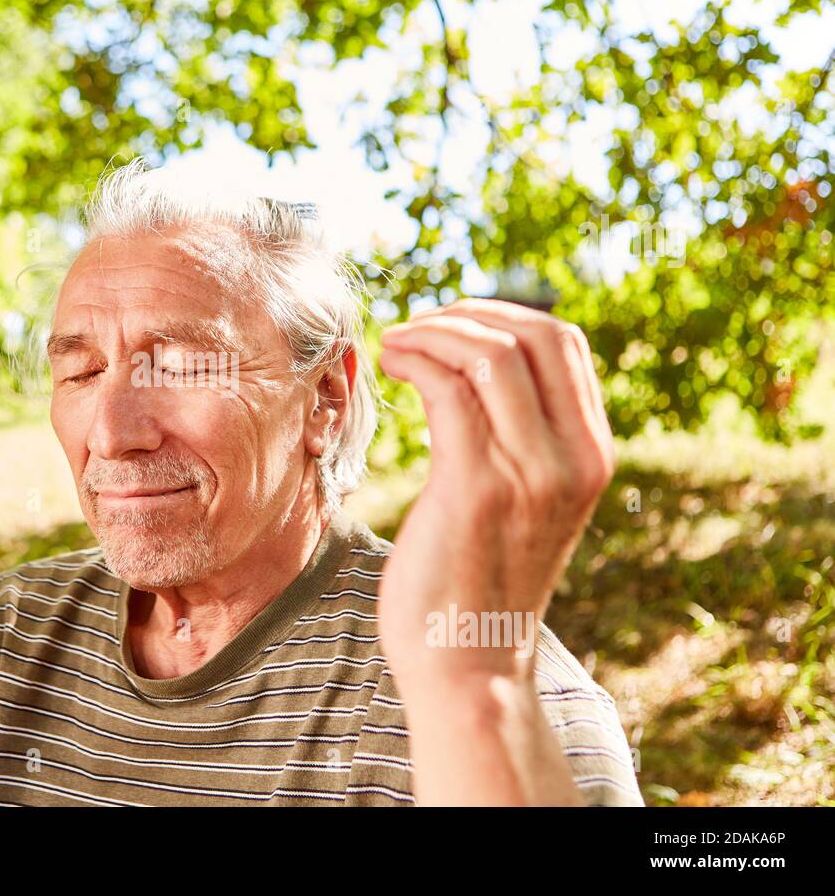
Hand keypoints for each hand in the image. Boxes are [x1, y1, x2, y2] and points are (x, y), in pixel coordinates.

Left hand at [375, 299, 613, 683]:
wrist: (470, 666)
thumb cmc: (479, 582)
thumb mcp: (527, 504)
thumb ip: (523, 444)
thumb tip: (480, 375)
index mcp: (590, 457)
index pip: (562, 343)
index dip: (502, 314)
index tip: (449, 323)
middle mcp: (571, 461)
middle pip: (534, 333)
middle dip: (466, 313)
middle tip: (416, 326)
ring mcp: (529, 474)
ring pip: (489, 354)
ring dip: (431, 332)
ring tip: (394, 344)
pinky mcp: (476, 489)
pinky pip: (448, 390)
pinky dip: (415, 360)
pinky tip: (389, 364)